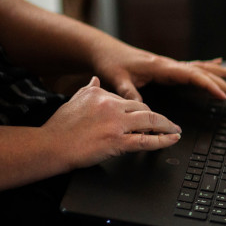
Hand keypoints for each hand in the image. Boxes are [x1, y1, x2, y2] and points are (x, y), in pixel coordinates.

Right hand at [42, 77, 181, 168]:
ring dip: (167, 126)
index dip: (140, 111)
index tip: (146, 117)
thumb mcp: (74, 101)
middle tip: (167, 124)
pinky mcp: (117, 141)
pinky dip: (164, 140)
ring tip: (175, 130)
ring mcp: (115, 124)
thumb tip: (95, 79)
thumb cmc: (59, 128)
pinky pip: (146, 140)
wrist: (50, 146)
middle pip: (144, 108)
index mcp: (101, 95)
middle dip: (157, 117)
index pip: (129, 100)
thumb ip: (88, 89)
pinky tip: (173, 139)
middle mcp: (111, 106)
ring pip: (150, 120)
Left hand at [92, 42, 225, 101]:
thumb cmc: (110, 64)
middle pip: (204, 73)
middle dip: (225, 84)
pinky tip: (219, 64)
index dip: (209, 86)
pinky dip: (209, 67)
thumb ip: (130, 93)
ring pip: (203, 69)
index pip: (192, 76)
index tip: (222, 96)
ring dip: (223, 74)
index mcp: (162, 67)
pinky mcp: (169, 68)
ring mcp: (171, 65)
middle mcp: (170, 64)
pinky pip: (195, 67)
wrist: (104, 50)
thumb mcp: (117, 79)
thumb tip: (142, 108)